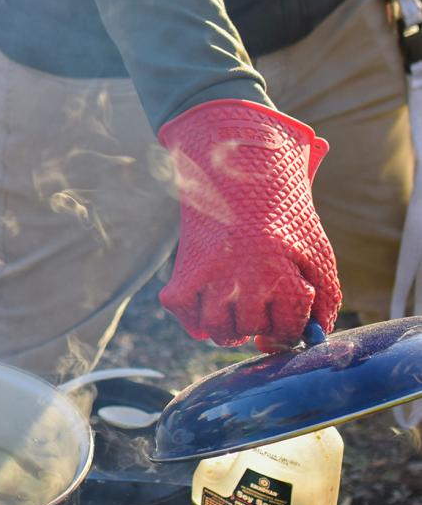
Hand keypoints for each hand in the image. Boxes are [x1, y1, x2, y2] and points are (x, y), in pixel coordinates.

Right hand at [157, 100, 340, 351]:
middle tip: (259, 320)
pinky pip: (181, 309)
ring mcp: (211, 272)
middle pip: (251, 329)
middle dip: (258, 330)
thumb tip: (314, 336)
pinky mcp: (185, 266)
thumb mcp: (315, 249)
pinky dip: (191, 318)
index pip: (288, 325)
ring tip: (235, 321)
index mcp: (283, 269)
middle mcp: (245, 273)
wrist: (236, 168)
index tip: (284, 329)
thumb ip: (324, 295)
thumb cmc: (282, 213)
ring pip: (216, 328)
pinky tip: (207, 309)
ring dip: (227, 331)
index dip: (288, 332)